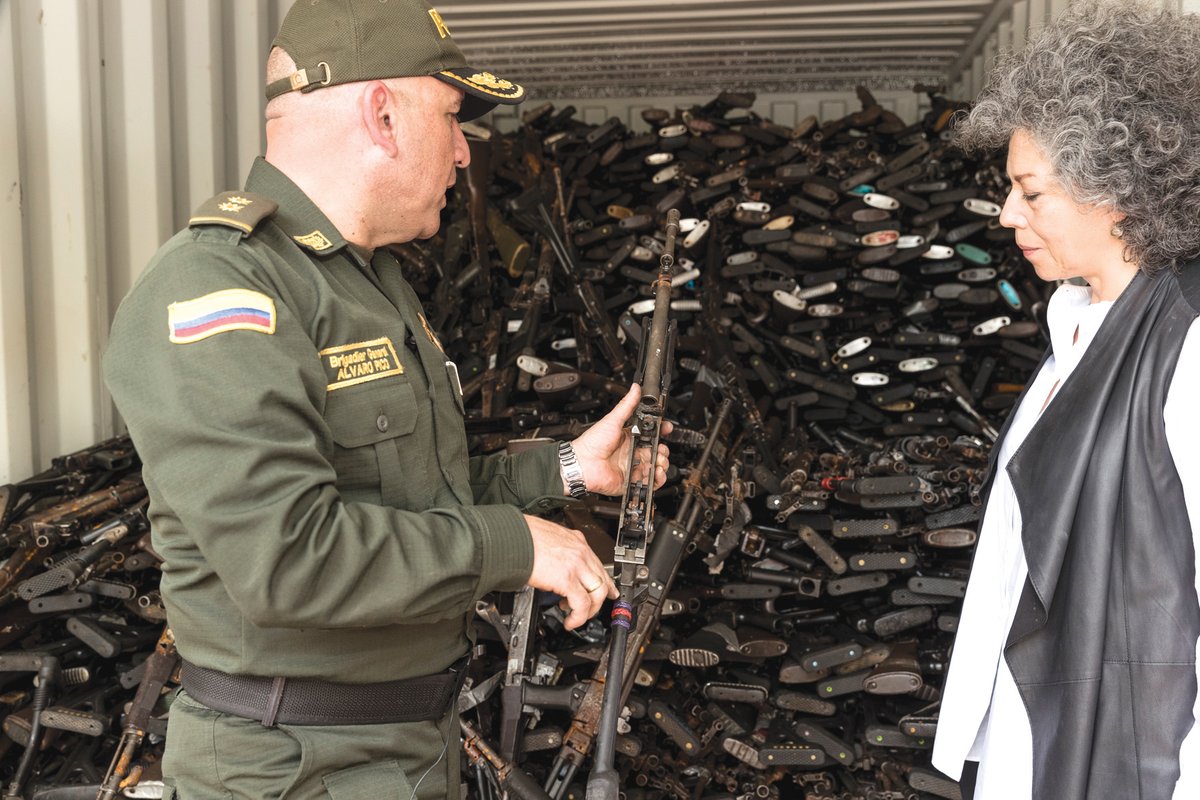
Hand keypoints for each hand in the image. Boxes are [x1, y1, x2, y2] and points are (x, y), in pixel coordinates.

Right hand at [525, 515, 617, 629]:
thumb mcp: (547, 539)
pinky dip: (579, 617)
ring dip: (589, 610)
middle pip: (602, 580)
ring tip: (576, 618)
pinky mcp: (567, 579)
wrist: (509, 538)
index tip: (609, 590)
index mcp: (575, 541)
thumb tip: (552, 567)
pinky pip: (582, 604)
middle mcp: (579, 551)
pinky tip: (570, 621)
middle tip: (592, 610)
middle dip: (600, 599)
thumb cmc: (520, 537)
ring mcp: (576, 565)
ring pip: (598, 593)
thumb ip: (556, 553)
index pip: (598, 563)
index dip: (605, 581)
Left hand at [569, 383, 671, 496]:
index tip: (667, 428)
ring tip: (659, 460)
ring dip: (662, 463)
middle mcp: (632, 452)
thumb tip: (635, 388)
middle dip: (663, 449)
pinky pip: (649, 482)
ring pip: (655, 466)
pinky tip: (656, 472)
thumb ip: (627, 405)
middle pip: (656, 451)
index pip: (651, 434)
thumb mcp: (613, 420)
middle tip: (660, 448)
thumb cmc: (593, 443)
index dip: (661, 432)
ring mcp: (632, 467)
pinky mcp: (631, 481)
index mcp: (629, 437)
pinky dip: (657, 478)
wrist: (583, 463)